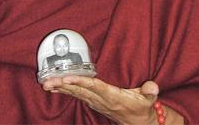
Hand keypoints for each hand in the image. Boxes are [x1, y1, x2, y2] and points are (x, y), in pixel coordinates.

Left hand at [42, 76, 158, 124]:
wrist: (138, 122)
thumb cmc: (141, 107)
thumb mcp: (148, 100)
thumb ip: (149, 92)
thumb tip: (152, 87)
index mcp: (112, 96)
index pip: (93, 87)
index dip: (79, 82)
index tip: (66, 78)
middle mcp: (101, 100)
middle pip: (79, 91)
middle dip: (62, 85)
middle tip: (47, 81)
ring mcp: (95, 102)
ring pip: (75, 93)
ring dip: (60, 88)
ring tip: (46, 82)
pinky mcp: (93, 101)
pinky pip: (77, 94)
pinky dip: (65, 89)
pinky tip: (55, 86)